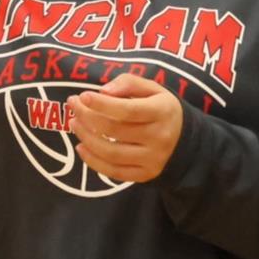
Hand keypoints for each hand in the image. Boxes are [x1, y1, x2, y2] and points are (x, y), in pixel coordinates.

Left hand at [68, 75, 184, 182]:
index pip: (127, 110)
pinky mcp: (145, 175)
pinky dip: (93, 161)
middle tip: (73, 105)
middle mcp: (159, 138)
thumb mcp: (153, 88)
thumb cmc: (161, 109)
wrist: (185, 140)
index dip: (102, 104)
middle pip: (115, 130)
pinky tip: (81, 147)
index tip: (82, 96)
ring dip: (86, 138)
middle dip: (87, 117)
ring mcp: (152, 159)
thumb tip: (104, 92)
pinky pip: (114, 172)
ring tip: (74, 123)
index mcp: (162, 112)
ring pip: (111, 152)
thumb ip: (129, 83)